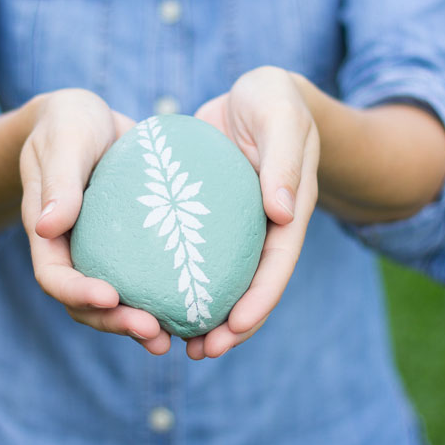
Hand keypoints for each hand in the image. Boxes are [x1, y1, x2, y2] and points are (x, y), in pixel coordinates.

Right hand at [20, 89, 171, 354]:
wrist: (87, 119)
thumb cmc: (68, 124)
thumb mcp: (65, 141)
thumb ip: (59, 180)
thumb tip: (47, 225)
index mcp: (46, 234)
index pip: (54, 277)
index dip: (78, 294)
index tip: (110, 297)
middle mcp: (72, 253)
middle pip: (86, 305)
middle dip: (116, 323)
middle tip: (154, 333)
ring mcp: (101, 256)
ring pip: (115, 304)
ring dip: (139, 324)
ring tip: (172, 338)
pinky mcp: (130, 251)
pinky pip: (144, 281)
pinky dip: (162, 299)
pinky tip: (194, 310)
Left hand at [188, 67, 319, 359]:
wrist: (258, 93)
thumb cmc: (273, 100)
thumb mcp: (280, 117)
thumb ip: (283, 160)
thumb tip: (281, 213)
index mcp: (290, 211)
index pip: (278, 265)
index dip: (260, 301)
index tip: (235, 327)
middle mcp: (266, 227)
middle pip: (252, 287)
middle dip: (232, 326)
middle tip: (201, 352)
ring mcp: (239, 226)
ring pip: (224, 280)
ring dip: (205, 314)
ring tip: (177, 344)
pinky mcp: (211, 218)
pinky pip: (198, 255)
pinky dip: (182, 279)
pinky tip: (154, 298)